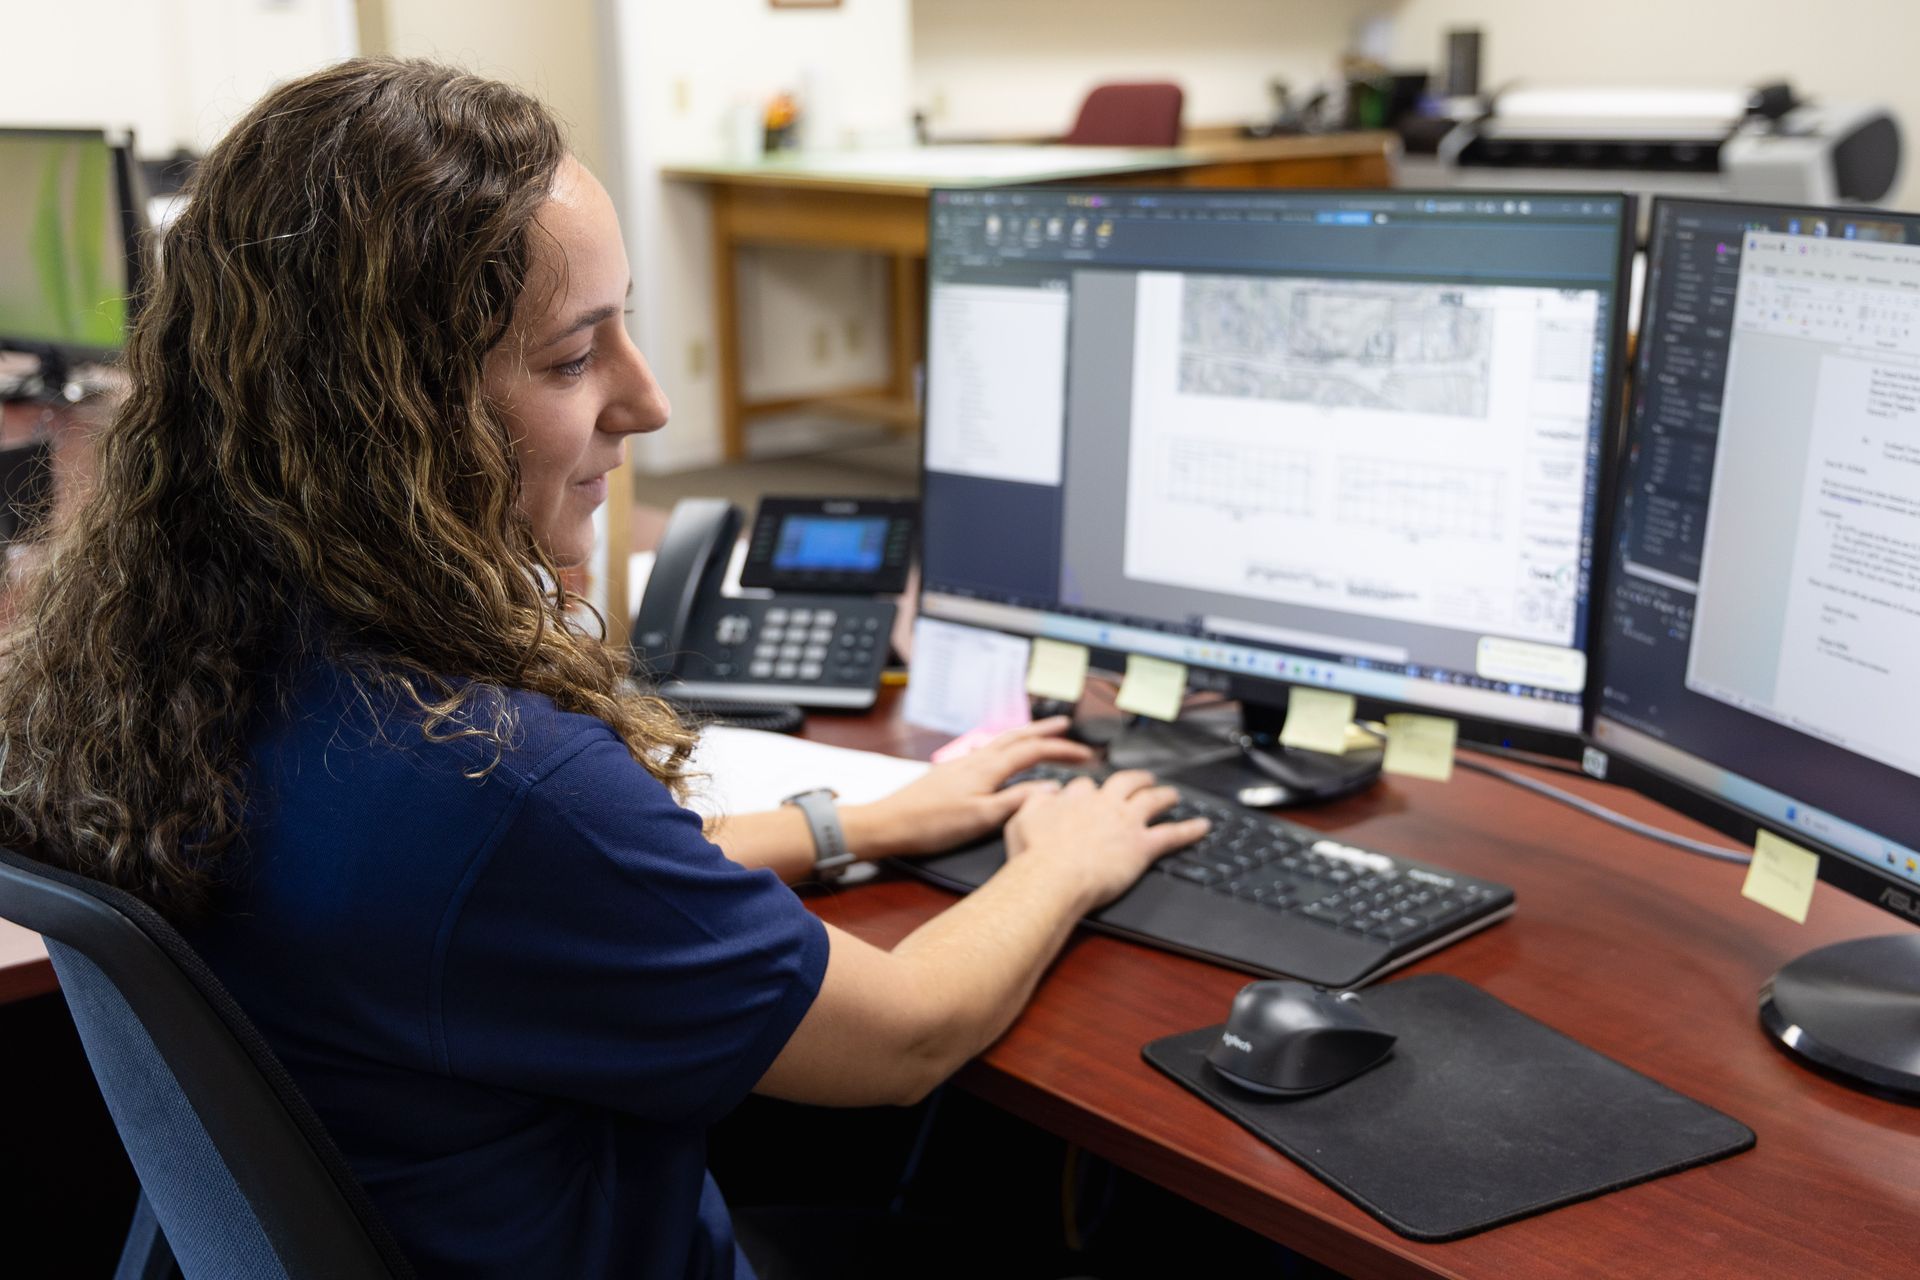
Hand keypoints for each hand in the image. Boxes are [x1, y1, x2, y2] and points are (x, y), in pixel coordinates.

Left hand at [848, 717, 1096, 858]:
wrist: (888, 824)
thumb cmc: (931, 824)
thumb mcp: (981, 818)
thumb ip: (1017, 800)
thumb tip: (1051, 786)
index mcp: (987, 768)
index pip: (1033, 750)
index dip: (1062, 750)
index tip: (1086, 754)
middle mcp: (976, 759)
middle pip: (1017, 737)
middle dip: (1045, 731)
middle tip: (1068, 727)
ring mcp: (962, 763)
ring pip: (1002, 742)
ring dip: (1026, 736)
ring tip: (1042, 734)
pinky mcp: (952, 772)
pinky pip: (988, 751)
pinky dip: (1006, 747)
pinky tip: (1002, 756)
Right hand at [1002, 770, 1210, 909]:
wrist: (1051, 877)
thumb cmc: (1032, 855)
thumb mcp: (1020, 819)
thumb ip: (1035, 802)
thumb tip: (1045, 792)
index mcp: (1075, 798)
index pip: (1086, 786)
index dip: (1091, 790)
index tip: (1092, 794)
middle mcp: (1103, 803)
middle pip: (1125, 782)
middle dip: (1135, 779)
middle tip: (1143, 779)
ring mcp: (1125, 822)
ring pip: (1151, 800)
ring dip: (1164, 795)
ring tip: (1172, 794)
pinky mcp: (1142, 845)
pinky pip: (1172, 834)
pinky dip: (1190, 829)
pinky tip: (1203, 826)